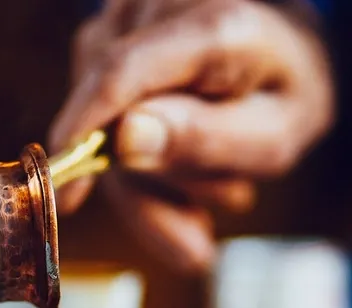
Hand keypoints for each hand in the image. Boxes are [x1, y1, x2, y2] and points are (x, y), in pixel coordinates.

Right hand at [48, 0, 334, 272]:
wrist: (282, 53)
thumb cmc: (284, 94)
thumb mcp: (275, 135)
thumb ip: (205, 139)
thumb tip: (122, 140)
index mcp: (212, 26)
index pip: (122, 74)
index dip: (85, 137)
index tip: (67, 199)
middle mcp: (155, 8)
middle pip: (110, 114)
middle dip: (150, 188)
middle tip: (198, 241)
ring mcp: (123, 22)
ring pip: (101, 125)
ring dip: (151, 184)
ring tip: (210, 198)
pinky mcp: (106, 45)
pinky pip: (103, 118)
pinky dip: (141, 167)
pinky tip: (187, 182)